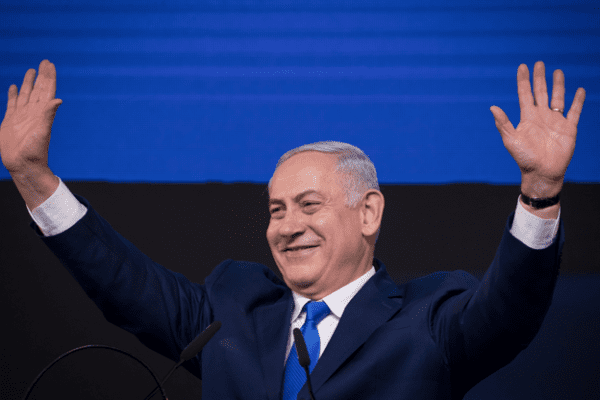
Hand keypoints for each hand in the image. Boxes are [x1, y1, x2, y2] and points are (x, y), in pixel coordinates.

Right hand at [0, 59, 62, 173]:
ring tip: (32, 70)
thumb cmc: (34, 151)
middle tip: (45, 62)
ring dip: (29, 82)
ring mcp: (21, 116)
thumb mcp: (42, 131)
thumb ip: (48, 115)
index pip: (46, 90)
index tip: (50, 64)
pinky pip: (12, 104)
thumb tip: (58, 100)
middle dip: (42, 76)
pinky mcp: (10, 121)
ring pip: (26, 94)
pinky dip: (13, 94)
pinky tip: (14, 87)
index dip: (49, 77)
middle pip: (38, 89)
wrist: (22, 165)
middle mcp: (33, 112)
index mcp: (42, 112)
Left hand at [490, 61, 585, 196]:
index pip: (525, 94)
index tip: (522, 66)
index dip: (523, 81)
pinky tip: (579, 90)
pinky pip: (574, 111)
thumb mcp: (511, 140)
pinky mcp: (569, 128)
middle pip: (540, 92)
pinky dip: (578, 101)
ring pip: (557, 98)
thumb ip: (503, 123)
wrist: (542, 173)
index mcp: (527, 118)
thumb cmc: (524, 159)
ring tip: (557, 71)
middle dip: (540, 78)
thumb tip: (492, 107)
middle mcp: (541, 116)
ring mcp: (555, 121)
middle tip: (539, 63)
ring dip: (558, 85)